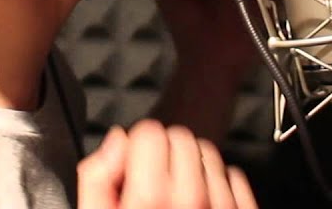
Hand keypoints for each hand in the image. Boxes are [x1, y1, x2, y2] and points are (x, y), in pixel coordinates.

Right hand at [77, 120, 258, 208]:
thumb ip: (96, 176)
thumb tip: (114, 143)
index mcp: (151, 198)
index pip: (150, 131)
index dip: (138, 146)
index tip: (134, 165)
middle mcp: (191, 200)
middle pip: (179, 136)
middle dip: (165, 153)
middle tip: (154, 181)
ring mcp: (222, 208)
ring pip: (208, 152)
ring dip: (193, 165)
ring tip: (177, 194)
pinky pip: (235, 176)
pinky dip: (219, 182)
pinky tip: (202, 202)